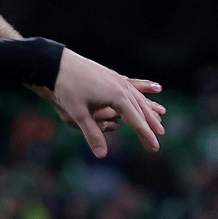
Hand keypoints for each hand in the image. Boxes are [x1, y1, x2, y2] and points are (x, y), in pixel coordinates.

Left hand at [50, 50, 165, 157]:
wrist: (58, 63)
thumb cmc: (66, 88)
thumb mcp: (78, 113)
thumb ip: (93, 134)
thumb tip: (102, 155)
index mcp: (117, 96)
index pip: (136, 121)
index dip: (146, 135)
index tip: (155, 148)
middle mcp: (122, 87)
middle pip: (141, 109)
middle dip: (150, 124)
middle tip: (159, 138)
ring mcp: (118, 79)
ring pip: (139, 97)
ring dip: (149, 109)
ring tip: (159, 119)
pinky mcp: (112, 74)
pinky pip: (133, 85)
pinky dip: (145, 90)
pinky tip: (155, 88)